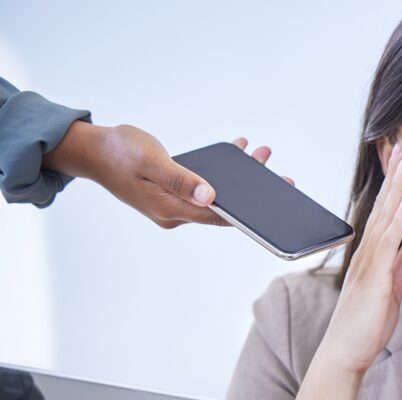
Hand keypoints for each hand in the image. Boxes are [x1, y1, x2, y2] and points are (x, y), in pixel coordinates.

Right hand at [41, 123, 293, 228]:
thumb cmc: (117, 152)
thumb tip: (210, 195)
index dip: (247, 212)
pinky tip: (238, 150)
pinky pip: (205, 184)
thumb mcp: (150, 160)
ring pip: (216, 194)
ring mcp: (175, 204)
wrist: (91, 151)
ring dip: (239, 175)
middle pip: (222, 207)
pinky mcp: (175, 192)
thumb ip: (179, 178)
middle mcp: (175, 212)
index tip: (274, 202)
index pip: (217, 216)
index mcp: (170, 210)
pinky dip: (221, 169)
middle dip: (251, 191)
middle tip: (281, 177)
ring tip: (261, 154)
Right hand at [320, 142, 401, 374]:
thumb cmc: (367, 324)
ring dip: (396, 189)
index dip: (397, 187)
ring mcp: (368, 264)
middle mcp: (367, 254)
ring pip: (383, 218)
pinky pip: (385, 244)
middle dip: (394, 177)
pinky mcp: (373, 278)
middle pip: (383, 207)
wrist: (347, 352)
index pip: (387, 214)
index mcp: (373, 256)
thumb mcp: (392, 287)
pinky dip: (397, 221)